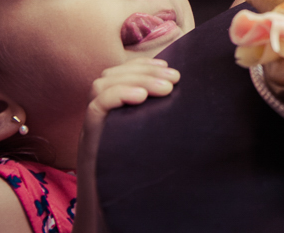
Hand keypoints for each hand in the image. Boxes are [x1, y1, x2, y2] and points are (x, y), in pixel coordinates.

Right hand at [75, 60, 180, 232]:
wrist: (113, 220)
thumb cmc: (139, 184)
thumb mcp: (153, 146)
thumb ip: (161, 125)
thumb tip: (195, 105)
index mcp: (112, 116)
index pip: (118, 74)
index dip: (142, 66)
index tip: (170, 68)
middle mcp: (98, 120)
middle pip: (110, 75)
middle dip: (143, 70)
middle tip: (174, 80)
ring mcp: (90, 130)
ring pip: (101, 85)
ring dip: (136, 79)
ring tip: (165, 89)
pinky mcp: (88, 143)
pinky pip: (95, 108)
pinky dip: (118, 95)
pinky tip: (141, 99)